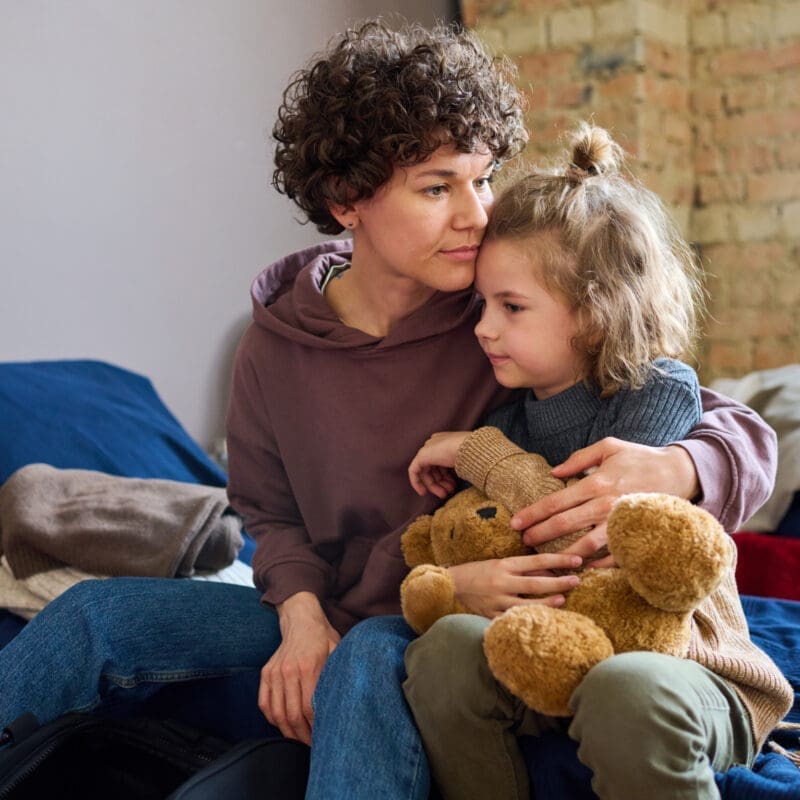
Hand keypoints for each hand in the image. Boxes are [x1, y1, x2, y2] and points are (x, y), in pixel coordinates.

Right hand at [259, 592, 339, 744]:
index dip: (315, 727)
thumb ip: (338, 674)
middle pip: (291, 714)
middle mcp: (288, 670)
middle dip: (302, 735)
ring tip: (299, 740)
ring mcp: (274, 672)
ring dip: (287, 732)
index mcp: (308, 666)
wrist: (300, 619)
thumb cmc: (323, 637)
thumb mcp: (337, 650)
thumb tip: (347, 700)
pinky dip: (272, 719)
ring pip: (276, 713)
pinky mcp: (266, 673)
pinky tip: (283, 725)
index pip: (308, 707)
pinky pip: (264, 703)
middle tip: (312, 745)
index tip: (323, 738)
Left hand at [408, 431, 469, 497]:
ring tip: (444, 495)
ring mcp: (427, 449)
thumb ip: (458, 466)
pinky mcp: (421, 456)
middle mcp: (435, 443)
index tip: (454, 486)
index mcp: (445, 442)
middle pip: (434, 468)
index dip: (446, 476)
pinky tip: (423, 493)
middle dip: (441, 482)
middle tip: (449, 492)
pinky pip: (414, 471)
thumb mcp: (466, 460)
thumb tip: (458, 476)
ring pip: (426, 471)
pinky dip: (417, 482)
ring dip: (434, 485)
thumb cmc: (474, 454)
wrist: (471, 449)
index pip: (442, 462)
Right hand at [448, 552, 582, 617]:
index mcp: (504, 565)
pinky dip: (527, 619)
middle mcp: (502, 582)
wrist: (451, 584)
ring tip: (563, 599)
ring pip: (527, 604)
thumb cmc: (478, 571)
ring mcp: (497, 600)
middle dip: (559, 582)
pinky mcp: (491, 615)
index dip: (558, 560)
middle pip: (536, 583)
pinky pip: (513, 620)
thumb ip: (522, 568)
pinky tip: (540, 621)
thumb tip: (549, 571)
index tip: (577, 561)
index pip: (537, 561)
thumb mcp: (499, 563)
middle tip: (576, 581)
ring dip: (547, 602)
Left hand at [510, 438, 698, 559]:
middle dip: (540, 534)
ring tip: (546, 561)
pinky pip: (615, 556)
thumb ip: (579, 458)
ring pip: (586, 545)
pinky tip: (581, 568)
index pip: (556, 502)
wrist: (681, 472)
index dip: (533, 514)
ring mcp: (622, 522)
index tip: (515, 523)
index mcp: (596, 483)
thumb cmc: (641, 458)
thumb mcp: (608, 447)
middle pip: (564, 524)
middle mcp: (606, 504)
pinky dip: (598, 565)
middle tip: (522, 542)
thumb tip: (554, 472)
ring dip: (563, 554)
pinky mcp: (637, 534)